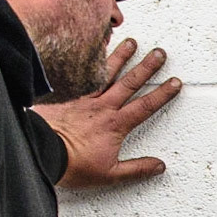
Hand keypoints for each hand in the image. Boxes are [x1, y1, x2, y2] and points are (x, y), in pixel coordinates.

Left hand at [32, 39, 182, 188]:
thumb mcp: (110, 174)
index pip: (145, 106)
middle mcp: (102, 107)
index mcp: (115, 125)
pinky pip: (81, 74)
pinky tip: (91, 49)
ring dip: (120, 56)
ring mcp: (83, 98)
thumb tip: (159, 166)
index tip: (174, 82)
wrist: (42, 152)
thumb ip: (136, 169)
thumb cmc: (73, 165)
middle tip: (159, 53)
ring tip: (131, 42)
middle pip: (130, 83)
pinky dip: (88, 60)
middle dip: (147, 67)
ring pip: (106, 73)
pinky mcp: (66, 95)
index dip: (162, 94)